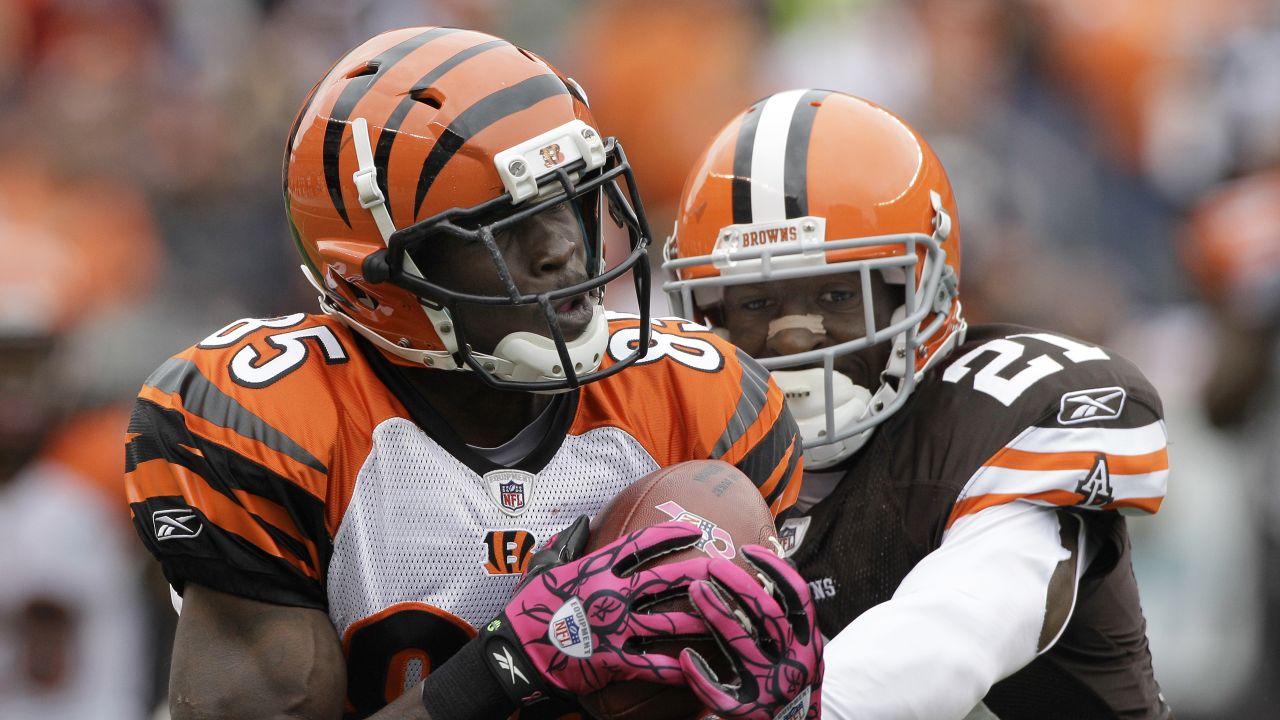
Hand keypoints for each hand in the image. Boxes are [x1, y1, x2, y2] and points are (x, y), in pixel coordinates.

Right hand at [478, 520, 713, 704]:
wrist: (514, 654)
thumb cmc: (528, 609)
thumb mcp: (544, 568)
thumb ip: (567, 544)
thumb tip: (583, 523)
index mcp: (595, 568)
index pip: (639, 545)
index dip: (670, 535)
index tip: (694, 531)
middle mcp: (608, 594)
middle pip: (663, 581)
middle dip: (698, 575)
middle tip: (725, 572)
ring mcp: (611, 628)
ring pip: (665, 623)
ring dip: (698, 622)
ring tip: (725, 619)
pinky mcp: (610, 661)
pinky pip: (651, 665)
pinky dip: (676, 668)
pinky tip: (698, 666)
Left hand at [683, 545, 823, 719]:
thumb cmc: (791, 683)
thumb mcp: (803, 650)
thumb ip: (788, 619)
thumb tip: (771, 567)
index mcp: (810, 644)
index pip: (798, 597)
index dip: (774, 570)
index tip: (747, 550)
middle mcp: (796, 664)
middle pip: (767, 614)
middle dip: (737, 585)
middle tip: (711, 565)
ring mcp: (772, 689)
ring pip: (742, 644)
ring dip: (716, 612)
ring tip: (695, 590)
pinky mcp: (749, 713)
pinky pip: (720, 691)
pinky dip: (701, 673)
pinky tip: (686, 656)